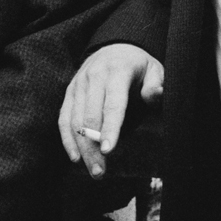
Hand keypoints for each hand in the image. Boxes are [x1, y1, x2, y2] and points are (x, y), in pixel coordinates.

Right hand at [58, 43, 164, 177]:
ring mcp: (79, 84)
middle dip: (94, 147)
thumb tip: (155, 95)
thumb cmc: (138, 66)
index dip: (110, 128)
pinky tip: (75, 157)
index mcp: (117, 70)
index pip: (113, 103)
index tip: (108, 150)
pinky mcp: (69, 92)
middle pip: (90, 117)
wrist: (114, 47)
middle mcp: (94, 76)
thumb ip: (156, 84)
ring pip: (75, 120)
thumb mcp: (154, 70)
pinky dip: (67, 139)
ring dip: (82, 149)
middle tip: (100, 172)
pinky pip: (64, 118)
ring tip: (93, 170)